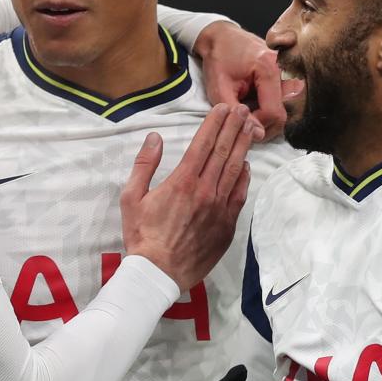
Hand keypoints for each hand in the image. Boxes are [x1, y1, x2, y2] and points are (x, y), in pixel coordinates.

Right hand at [120, 103, 256, 291]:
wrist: (159, 273)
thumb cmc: (141, 235)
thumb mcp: (131, 197)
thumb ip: (144, 165)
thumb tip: (155, 137)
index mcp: (181, 181)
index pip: (202, 143)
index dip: (214, 123)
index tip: (222, 108)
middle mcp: (205, 190)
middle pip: (223, 151)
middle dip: (233, 127)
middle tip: (242, 110)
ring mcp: (219, 207)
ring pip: (235, 170)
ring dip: (243, 146)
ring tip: (250, 128)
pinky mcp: (227, 224)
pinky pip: (239, 195)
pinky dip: (244, 177)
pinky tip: (247, 165)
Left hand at [193, 22, 299, 141]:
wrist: (221, 37)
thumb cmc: (218, 59)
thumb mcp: (219, 87)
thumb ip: (235, 112)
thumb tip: (257, 134)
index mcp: (268, 69)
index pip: (274, 112)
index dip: (257, 125)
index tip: (240, 124)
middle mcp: (284, 70)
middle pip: (283, 114)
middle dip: (263, 125)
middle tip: (242, 123)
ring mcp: (287, 73)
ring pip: (283, 110)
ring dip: (265, 118)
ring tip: (246, 113)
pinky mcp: (285, 76)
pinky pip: (282, 101)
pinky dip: (267, 109)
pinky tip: (253, 106)